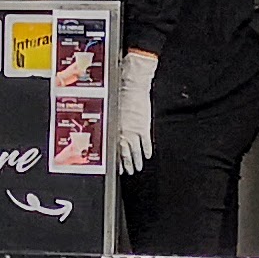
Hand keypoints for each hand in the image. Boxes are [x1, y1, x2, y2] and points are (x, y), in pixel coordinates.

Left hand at [111, 49, 160, 177]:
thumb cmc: (119, 93)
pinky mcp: (144, 127)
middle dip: (125, 164)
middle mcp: (123, 132)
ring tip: (137, 168)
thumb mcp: (111, 110)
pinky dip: (146, 151)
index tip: (115, 167)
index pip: (113, 149)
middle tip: (126, 172)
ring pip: (135, 151)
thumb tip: (111, 131)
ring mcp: (134, 131)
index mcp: (113, 128)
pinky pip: (146, 143)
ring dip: (136, 161)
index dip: (114, 160)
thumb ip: (112, 123)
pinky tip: (147, 156)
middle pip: (124, 153)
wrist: (131, 85)